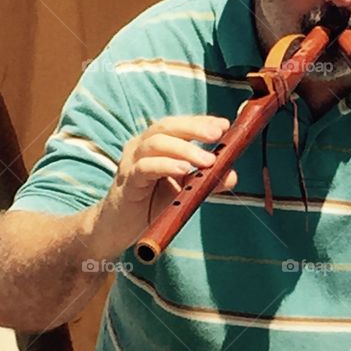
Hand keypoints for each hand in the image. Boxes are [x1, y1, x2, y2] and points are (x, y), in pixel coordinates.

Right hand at [90, 115, 237, 258]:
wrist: (118, 229)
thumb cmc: (150, 205)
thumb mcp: (184, 191)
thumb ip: (206, 182)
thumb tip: (232, 175)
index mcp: (155, 144)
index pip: (178, 125)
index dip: (201, 122)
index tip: (225, 125)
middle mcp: (140, 147)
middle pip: (167, 126)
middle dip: (194, 128)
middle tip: (217, 135)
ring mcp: (131, 162)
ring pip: (156, 143)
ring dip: (184, 149)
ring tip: (206, 160)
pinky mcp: (127, 182)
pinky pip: (144, 167)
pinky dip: (165, 165)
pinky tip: (183, 169)